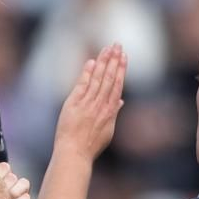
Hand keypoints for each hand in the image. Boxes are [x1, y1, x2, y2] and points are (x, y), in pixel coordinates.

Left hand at [53, 44, 126, 159]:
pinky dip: (87, 74)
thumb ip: (114, 113)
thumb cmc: (90, 145)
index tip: (124, 56)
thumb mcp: (108, 130)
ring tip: (107, 48)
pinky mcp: (74, 105)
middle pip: (109, 78)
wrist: (74, 154)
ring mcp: (88, 105)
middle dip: (114, 60)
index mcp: (110, 111)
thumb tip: (121, 101)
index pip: (117, 85)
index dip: (121, 70)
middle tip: (118, 45)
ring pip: (98, 79)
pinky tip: (91, 62)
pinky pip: (82, 86)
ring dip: (103, 62)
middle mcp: (101, 106)